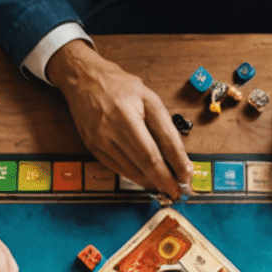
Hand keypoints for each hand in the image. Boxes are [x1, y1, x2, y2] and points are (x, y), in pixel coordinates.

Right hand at [47, 41, 192, 200]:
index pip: (161, 144)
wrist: (84, 80)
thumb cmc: (120, 87)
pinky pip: (119, 170)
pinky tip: (146, 178)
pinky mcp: (94, 148)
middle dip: (165, 180)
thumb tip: (178, 157)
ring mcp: (101, 138)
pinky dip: (136, 177)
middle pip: (146, 161)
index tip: (187, 177)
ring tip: (164, 185)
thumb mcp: (149, 97)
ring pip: (132, 170)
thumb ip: (163, 125)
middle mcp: (114, 125)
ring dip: (151, 181)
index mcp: (131, 110)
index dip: (177, 163)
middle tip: (177, 191)